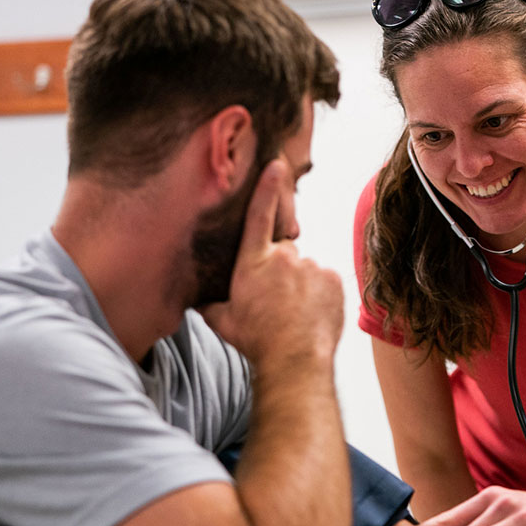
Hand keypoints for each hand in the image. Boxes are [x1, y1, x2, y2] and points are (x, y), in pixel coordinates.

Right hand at [200, 160, 342, 365]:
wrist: (295, 360)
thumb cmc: (257, 341)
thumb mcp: (222, 322)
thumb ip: (208, 303)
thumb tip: (192, 299)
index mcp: (253, 263)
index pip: (259, 215)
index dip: (267, 188)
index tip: (276, 165)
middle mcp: (284, 258)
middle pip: (283, 253)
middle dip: (280, 270)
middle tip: (277, 300)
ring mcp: (312, 267)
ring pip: (305, 269)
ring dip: (301, 284)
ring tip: (295, 312)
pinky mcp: (333, 279)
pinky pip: (325, 280)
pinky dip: (320, 293)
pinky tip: (312, 313)